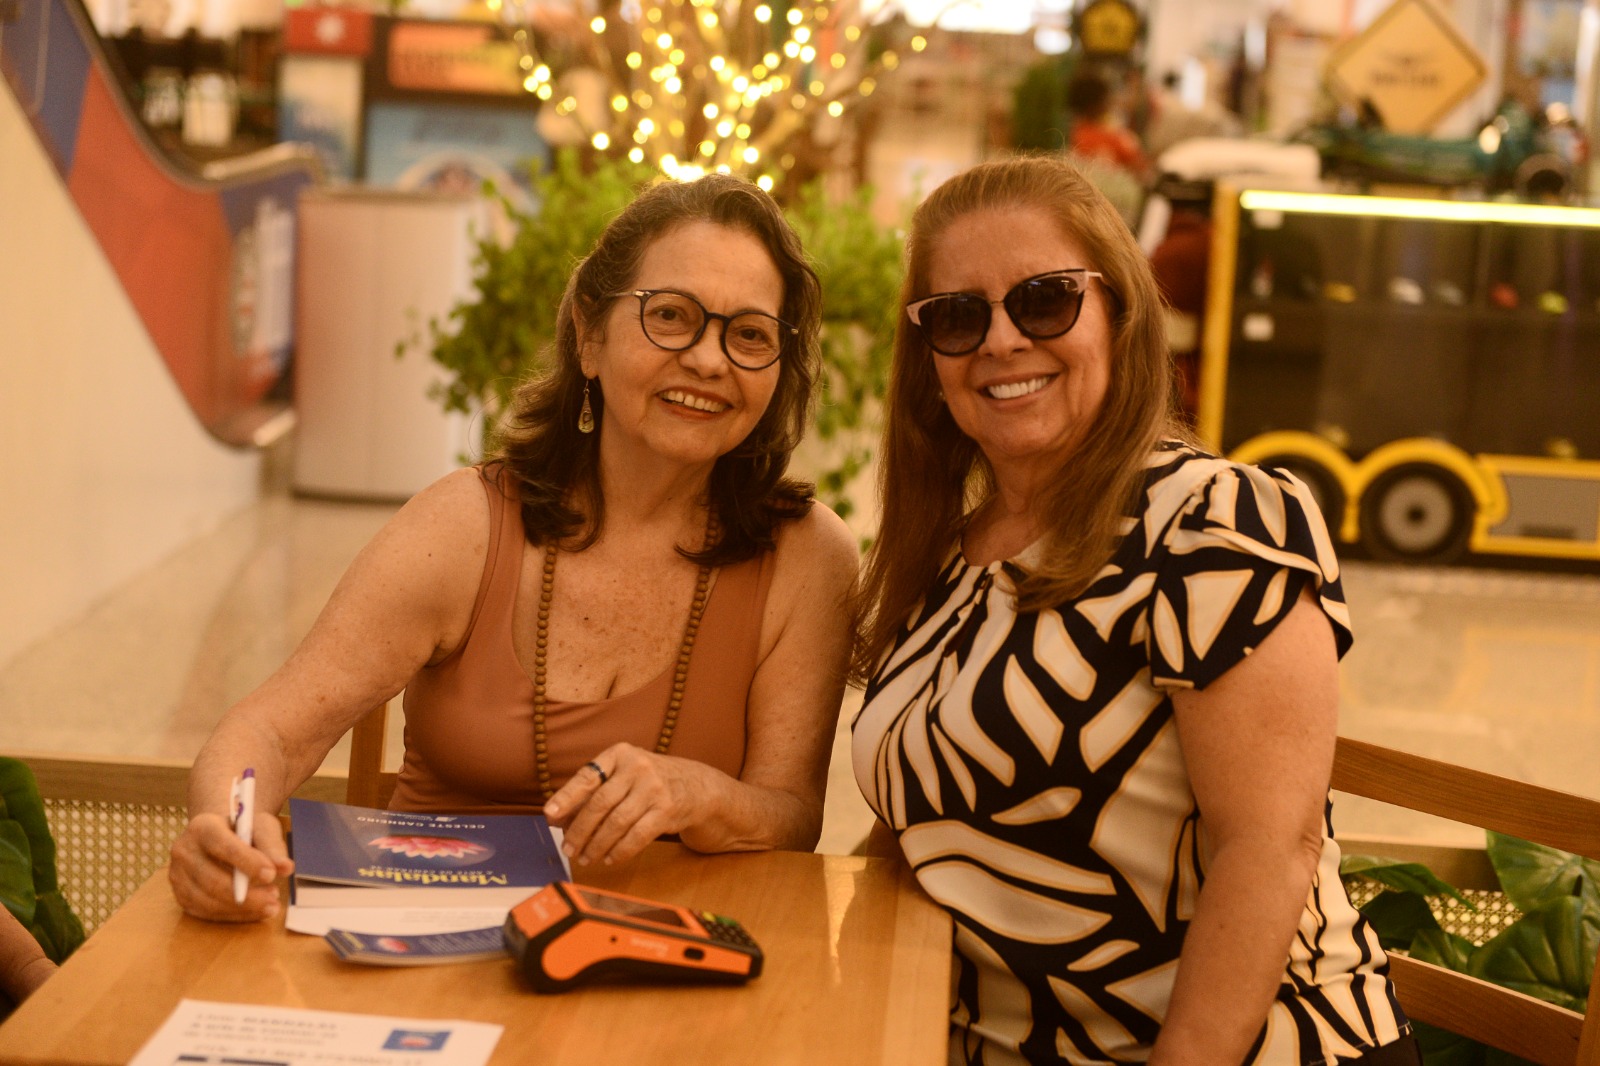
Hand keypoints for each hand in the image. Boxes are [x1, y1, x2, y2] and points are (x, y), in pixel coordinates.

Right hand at [168, 811, 291, 921]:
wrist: (220, 835)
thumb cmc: (242, 830)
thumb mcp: (260, 826)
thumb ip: (272, 845)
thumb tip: (285, 867)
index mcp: (203, 826)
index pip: (223, 846)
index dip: (247, 862)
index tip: (272, 874)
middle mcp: (184, 851)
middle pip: (212, 879)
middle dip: (247, 893)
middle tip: (274, 896)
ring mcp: (178, 876)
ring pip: (208, 900)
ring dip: (242, 908)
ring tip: (270, 904)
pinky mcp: (181, 896)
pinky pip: (206, 912)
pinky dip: (234, 915)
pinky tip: (254, 911)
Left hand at [542, 744, 706, 866]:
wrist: (696, 786)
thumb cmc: (648, 782)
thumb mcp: (623, 775)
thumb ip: (593, 792)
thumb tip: (557, 818)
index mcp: (620, 754)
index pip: (588, 777)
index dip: (566, 797)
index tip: (550, 814)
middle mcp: (638, 767)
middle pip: (600, 804)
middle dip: (580, 830)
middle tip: (568, 848)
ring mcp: (654, 788)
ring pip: (616, 823)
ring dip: (597, 845)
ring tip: (586, 858)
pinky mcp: (667, 810)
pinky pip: (637, 836)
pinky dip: (620, 851)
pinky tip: (610, 858)